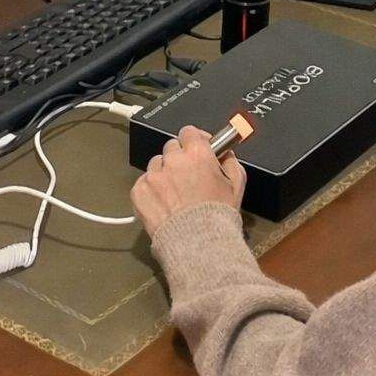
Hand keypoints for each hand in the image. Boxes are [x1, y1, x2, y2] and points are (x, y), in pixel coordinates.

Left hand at [130, 125, 245, 237]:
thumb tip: (224, 152)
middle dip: (178, 158)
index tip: (197, 148)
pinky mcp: (139, 191)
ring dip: (164, 174)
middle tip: (187, 177)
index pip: (189, 132)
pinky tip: (163, 204)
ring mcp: (153, 175)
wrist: (197, 244)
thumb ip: (230, 161)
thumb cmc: (218, 216)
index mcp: (196, 153)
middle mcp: (172, 159)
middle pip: (171, 147)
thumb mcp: (236, 185)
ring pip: (156, 165)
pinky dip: (151, 191)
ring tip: (174, 194)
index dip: (194, 140)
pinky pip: (143, 183)